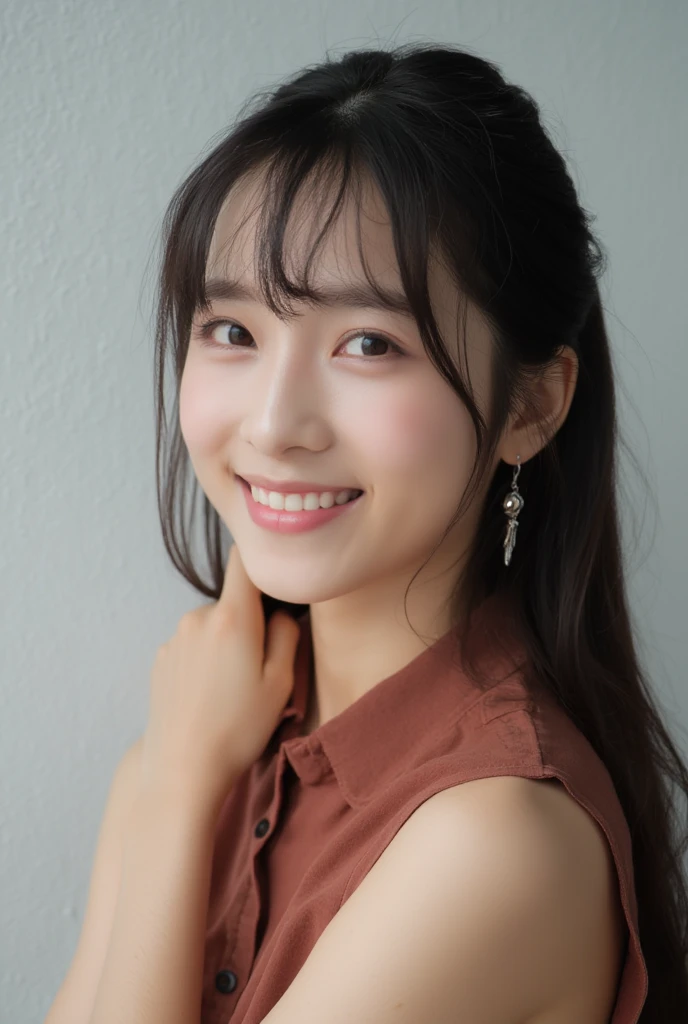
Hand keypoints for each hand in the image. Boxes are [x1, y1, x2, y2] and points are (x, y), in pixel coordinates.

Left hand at [140, 543, 301, 813]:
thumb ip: (287, 635)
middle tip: (261, 666)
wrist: (181, 768)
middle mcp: (197, 617)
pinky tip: (210, 695)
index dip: (263, 561)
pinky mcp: (161, 658)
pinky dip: (206, 659)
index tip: (278, 579)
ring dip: (227, 643)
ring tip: (233, 688)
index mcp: (231, 617)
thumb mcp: (280, 683)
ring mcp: (174, 638)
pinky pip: (194, 645)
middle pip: (233, 600)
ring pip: (213, 625)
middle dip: (250, 621)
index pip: (245, 560)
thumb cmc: (238, 728)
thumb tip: (281, 612)